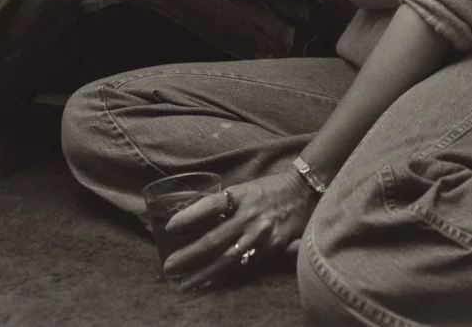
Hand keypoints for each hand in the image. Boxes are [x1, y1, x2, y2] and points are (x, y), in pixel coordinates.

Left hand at [161, 170, 317, 289]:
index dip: (189, 216)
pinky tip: (207, 282)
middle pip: (213, 239)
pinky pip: (242, 265)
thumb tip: (193, 217)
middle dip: (188, 255)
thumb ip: (225, 204)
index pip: (210, 205)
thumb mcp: (245, 188)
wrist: (303, 193)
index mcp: (241, 196)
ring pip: (225, 259)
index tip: (170, 227)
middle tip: (169, 266)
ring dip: (202, 273)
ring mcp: (260, 235)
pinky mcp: (270, 248)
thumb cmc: (268, 189)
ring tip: (183, 282)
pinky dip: (222, 275)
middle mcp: (249, 216)